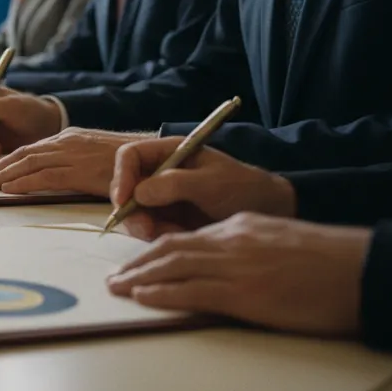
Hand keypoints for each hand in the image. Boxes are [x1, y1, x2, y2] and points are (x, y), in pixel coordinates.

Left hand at [0, 128, 149, 195]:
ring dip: (3, 177)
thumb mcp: (99, 158)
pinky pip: (45, 177)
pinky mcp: (81, 171)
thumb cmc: (133, 162)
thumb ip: (78, 164)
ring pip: (28, 164)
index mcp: (70, 138)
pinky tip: (8, 190)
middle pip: (23, 155)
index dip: (8, 162)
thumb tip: (62, 178)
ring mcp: (73, 155)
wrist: (159, 157)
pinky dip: (23, 183)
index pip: (31, 149)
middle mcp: (67, 142)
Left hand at [107, 213, 369, 338]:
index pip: (188, 236)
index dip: (157, 248)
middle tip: (115, 277)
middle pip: (170, 248)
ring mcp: (234, 266)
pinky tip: (141, 297)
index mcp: (239, 228)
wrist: (357, 271)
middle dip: (138, 263)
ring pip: (172, 266)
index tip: (138, 260)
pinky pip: (190, 291)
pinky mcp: (241, 293)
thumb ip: (248, 250)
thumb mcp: (279, 244)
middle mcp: (230, 241)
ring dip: (138, 277)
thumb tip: (226, 269)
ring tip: (116, 287)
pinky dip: (160, 293)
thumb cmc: (327, 264)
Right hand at [111, 138, 297, 240]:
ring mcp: (162, 198)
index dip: (122, 175)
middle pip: (126, 188)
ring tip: (174, 233)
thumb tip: (139, 192)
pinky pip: (149, 230)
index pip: (130, 156)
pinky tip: (182, 236)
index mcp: (170, 153)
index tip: (123, 199)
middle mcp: (160, 174)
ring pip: (134, 212)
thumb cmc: (244, 189)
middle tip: (146, 229)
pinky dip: (159, 237)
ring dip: (146, 227)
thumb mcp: (212, 183)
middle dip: (131, 210)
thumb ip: (175, 184)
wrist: (269, 213)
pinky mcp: (168, 220)